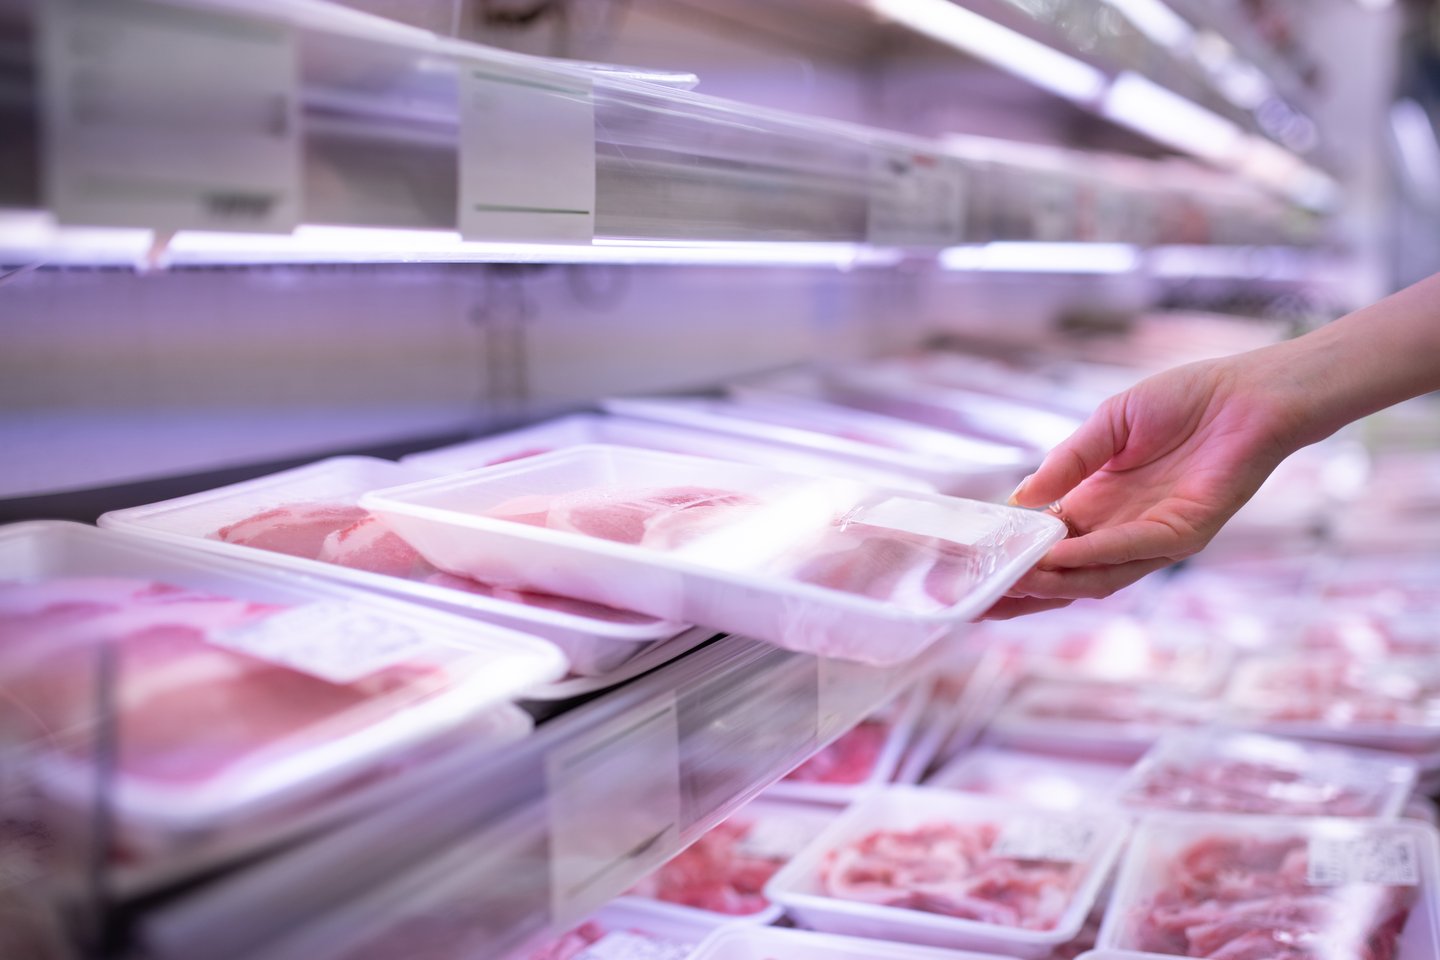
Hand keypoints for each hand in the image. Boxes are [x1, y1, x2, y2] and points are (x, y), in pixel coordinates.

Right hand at [984, 351, 1304, 618]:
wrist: (1248, 391)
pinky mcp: (1187, 532)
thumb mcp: (1107, 426)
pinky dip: (1095, 555)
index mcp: (1101, 504)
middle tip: (978, 604)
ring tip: (1011, 585)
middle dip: (1024, 592)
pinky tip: (1061, 556)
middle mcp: (1124, 528)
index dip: (1014, 564)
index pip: (1049, 547)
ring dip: (1054, 583)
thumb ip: (1066, 463)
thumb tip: (1018, 500)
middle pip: (1067, 576)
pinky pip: (1134, 549)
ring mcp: (1156, 536)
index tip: (971, 577)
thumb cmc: (1184, 401)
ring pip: (1097, 575)